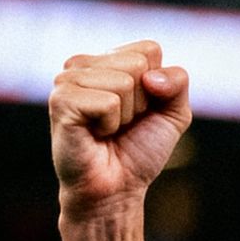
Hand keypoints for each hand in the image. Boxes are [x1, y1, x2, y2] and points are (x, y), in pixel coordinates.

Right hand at [50, 41, 190, 214]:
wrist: (116, 191)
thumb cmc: (138, 152)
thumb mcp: (172, 115)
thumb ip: (177, 83)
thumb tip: (151, 76)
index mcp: (106, 60)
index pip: (149, 49)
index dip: (157, 87)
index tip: (140, 112)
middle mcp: (84, 63)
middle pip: (138, 64)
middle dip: (142, 103)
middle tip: (123, 125)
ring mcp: (68, 79)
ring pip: (125, 82)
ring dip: (126, 116)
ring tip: (107, 131)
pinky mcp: (62, 99)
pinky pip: (109, 102)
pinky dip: (110, 125)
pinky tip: (95, 135)